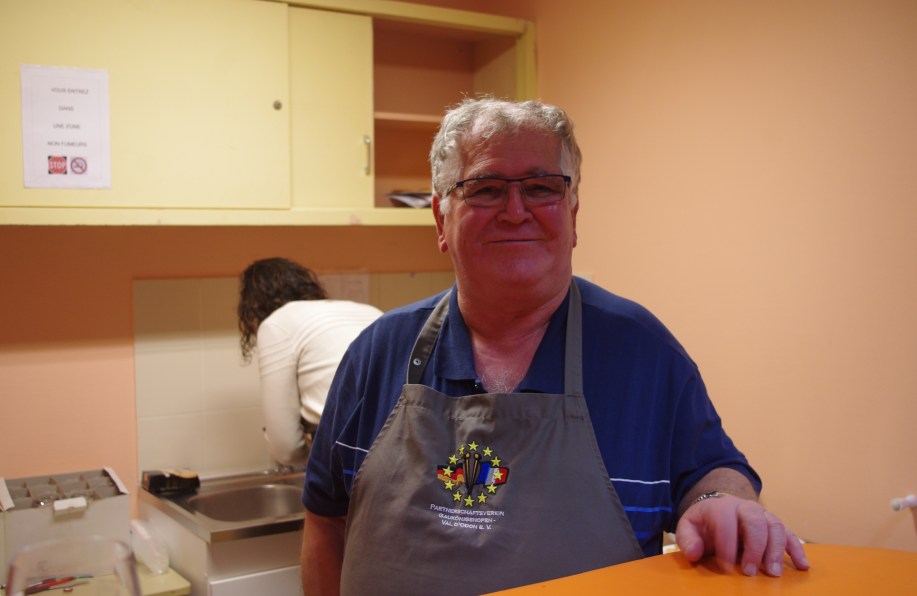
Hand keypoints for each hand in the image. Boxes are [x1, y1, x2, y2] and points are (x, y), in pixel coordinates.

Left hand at [675, 493, 809, 576]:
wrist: (720, 508)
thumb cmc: (705, 522)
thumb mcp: (688, 527)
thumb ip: (688, 539)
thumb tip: (694, 553)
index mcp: (722, 507)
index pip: (726, 522)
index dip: (726, 544)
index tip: (726, 566)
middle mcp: (745, 508)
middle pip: (755, 521)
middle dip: (755, 547)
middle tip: (750, 572)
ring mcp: (763, 515)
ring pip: (775, 526)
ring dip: (776, 550)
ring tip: (773, 573)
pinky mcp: (775, 525)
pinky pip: (790, 534)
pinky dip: (797, 549)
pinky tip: (802, 566)